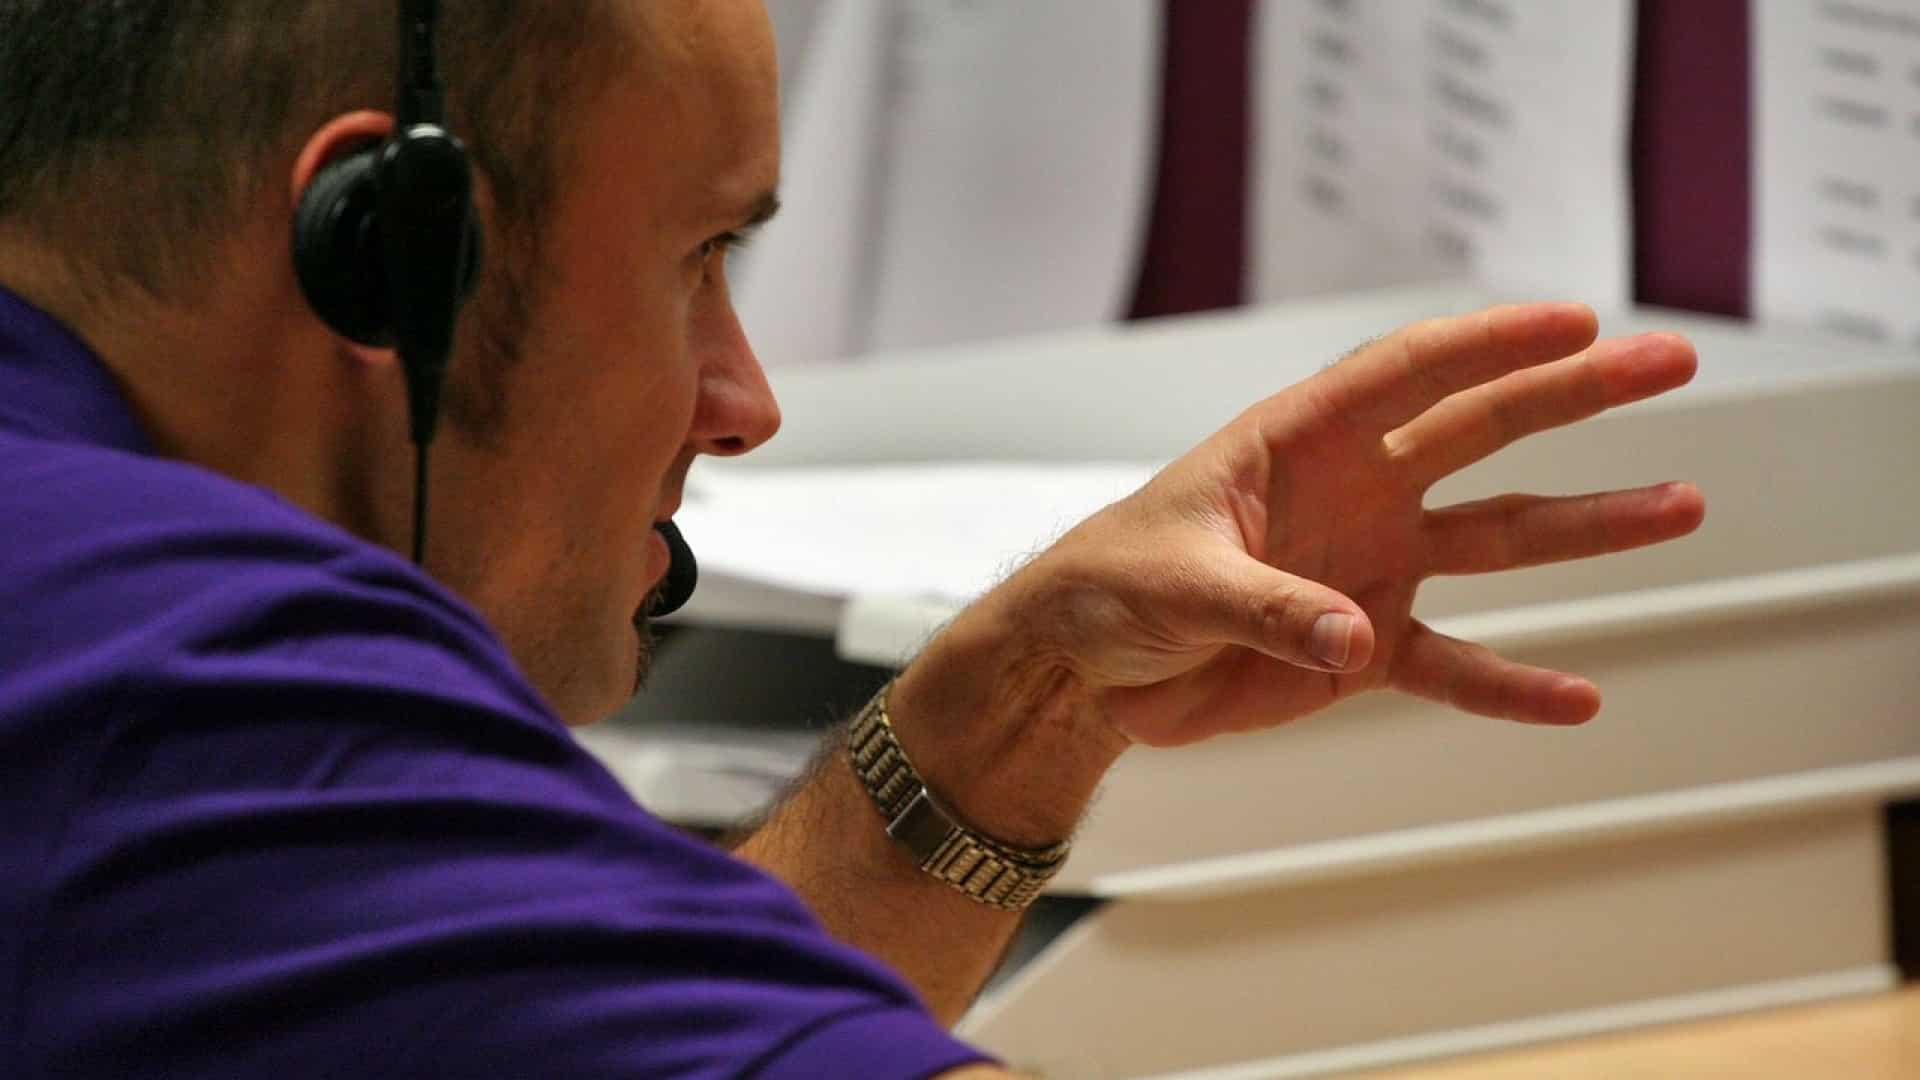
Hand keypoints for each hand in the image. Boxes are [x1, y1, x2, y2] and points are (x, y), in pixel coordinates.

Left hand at [1007, 302, 1703, 746]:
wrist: (1085, 670)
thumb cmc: (1110, 588)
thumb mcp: (1173, 584)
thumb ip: (1265, 607)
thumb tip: (1353, 636)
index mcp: (1299, 441)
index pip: (1406, 373)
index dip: (1490, 342)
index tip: (1576, 320)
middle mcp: (1353, 490)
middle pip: (1481, 429)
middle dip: (1574, 395)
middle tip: (1669, 363)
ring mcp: (1368, 566)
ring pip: (1496, 536)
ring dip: (1583, 525)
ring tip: (1678, 508)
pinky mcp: (1361, 649)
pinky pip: (1453, 665)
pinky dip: (1510, 683)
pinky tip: (1578, 697)